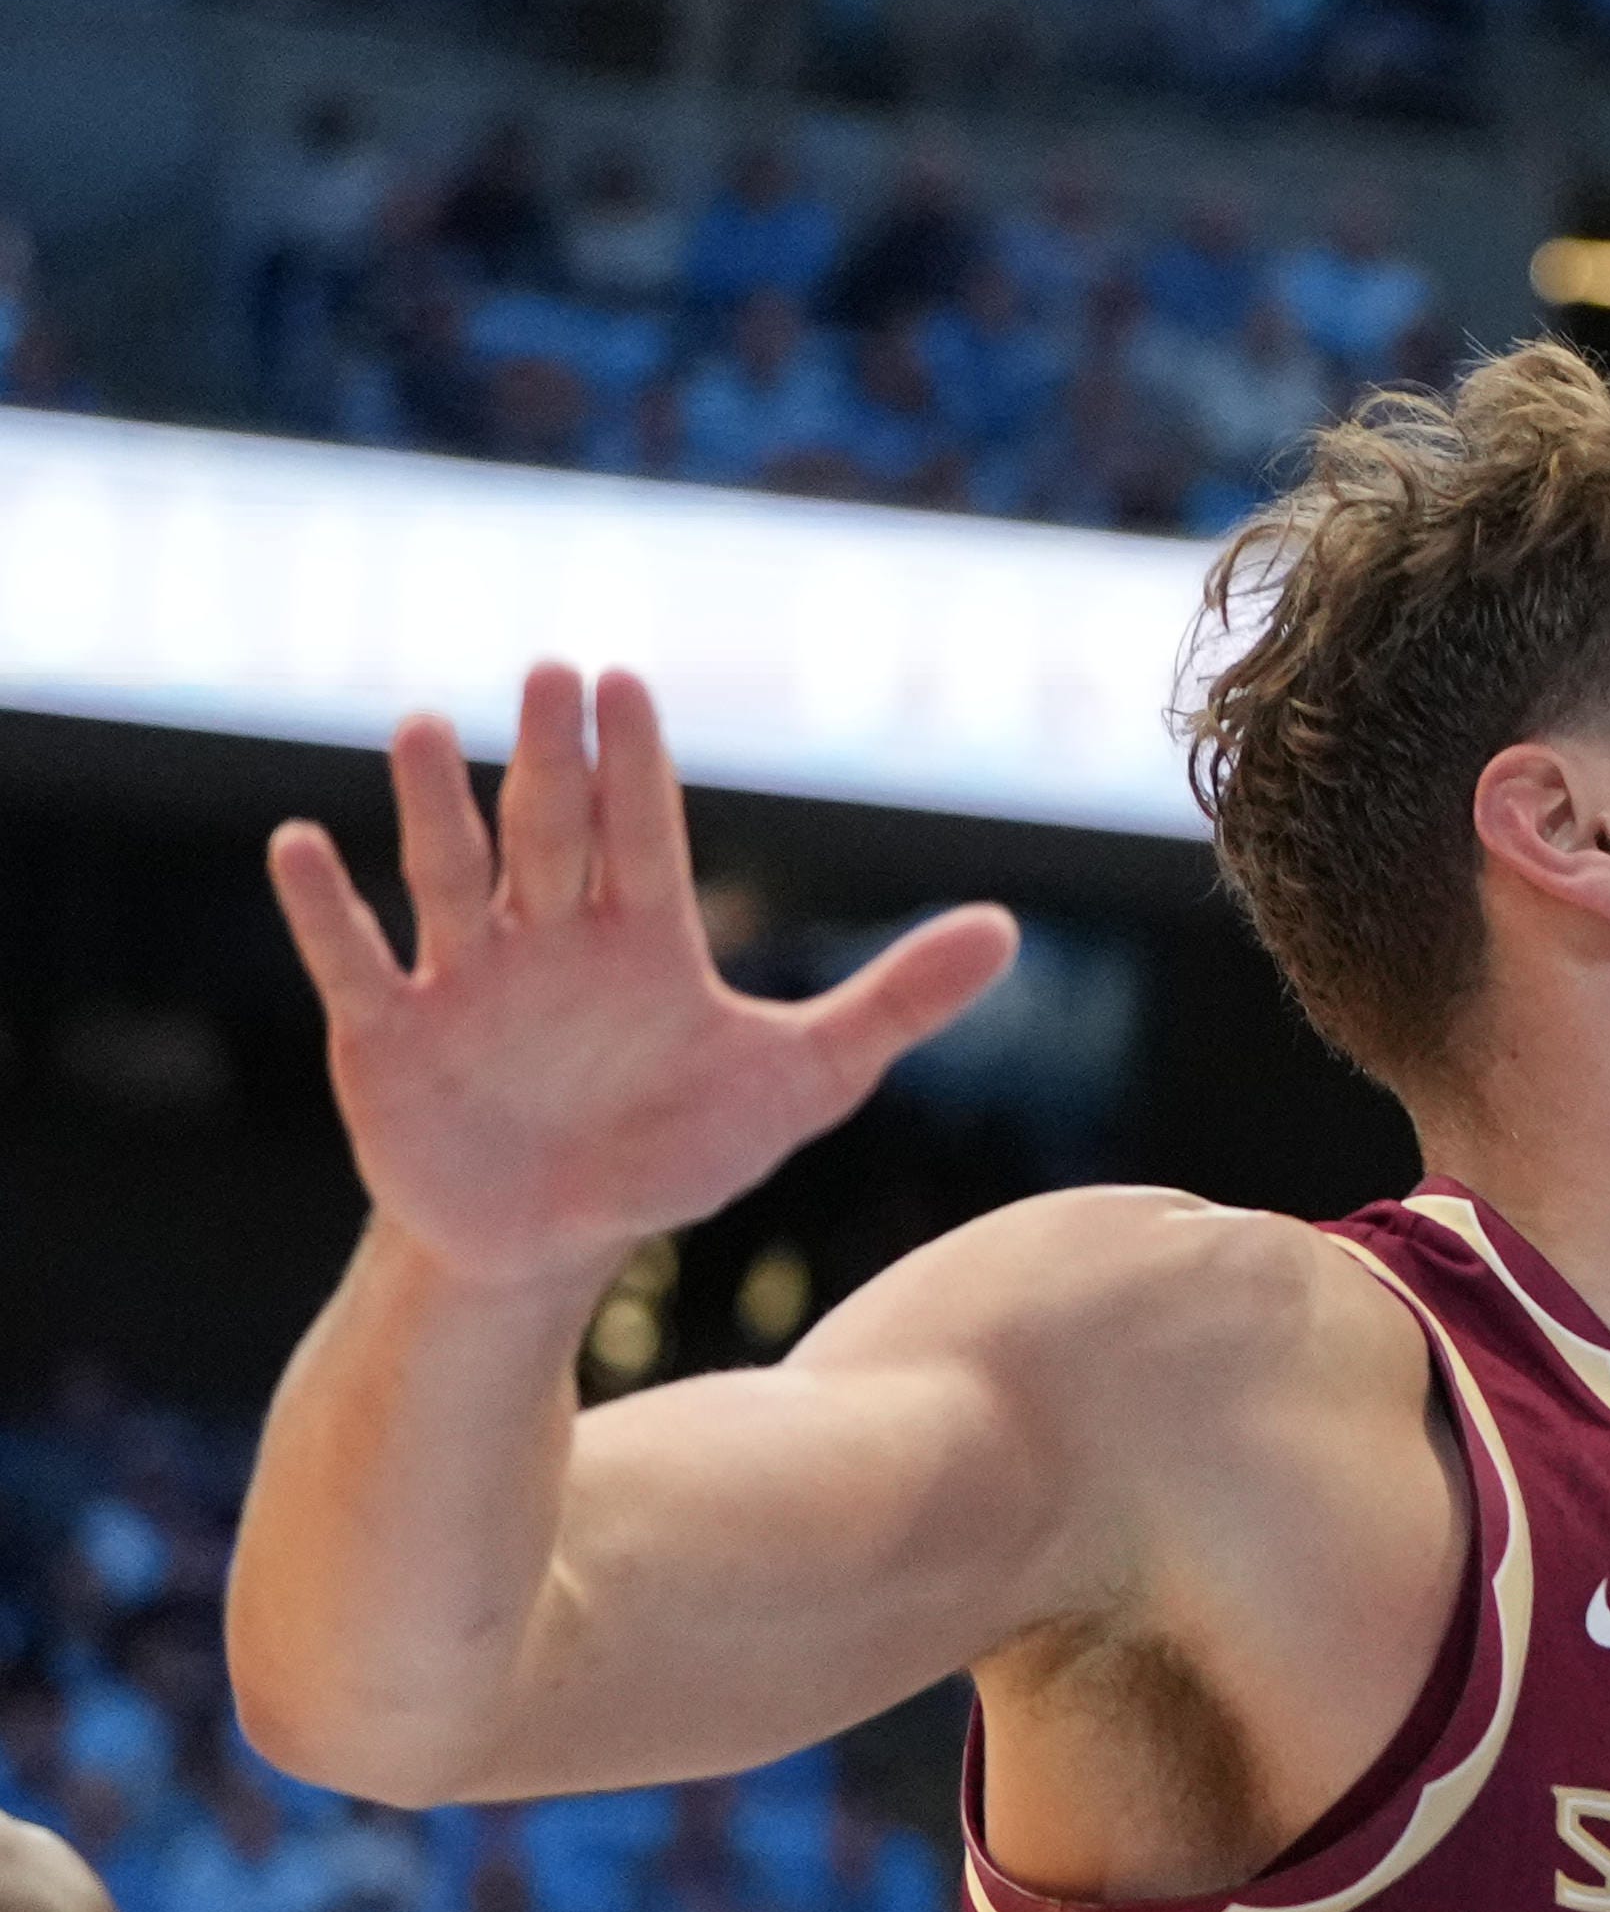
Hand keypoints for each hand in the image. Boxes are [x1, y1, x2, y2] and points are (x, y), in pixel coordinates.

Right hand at [267, 667, 1016, 1288]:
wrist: (557, 1238)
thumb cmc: (676, 1148)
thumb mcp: (802, 1082)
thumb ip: (895, 1003)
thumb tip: (1007, 930)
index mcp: (642, 938)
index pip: (644, 832)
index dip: (637, 765)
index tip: (627, 682)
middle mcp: (548, 938)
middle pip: (550, 831)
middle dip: (550, 758)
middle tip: (549, 673)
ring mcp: (464, 980)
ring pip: (449, 877)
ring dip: (435, 806)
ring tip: (425, 727)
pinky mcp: (389, 1035)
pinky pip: (353, 962)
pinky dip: (325, 910)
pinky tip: (300, 847)